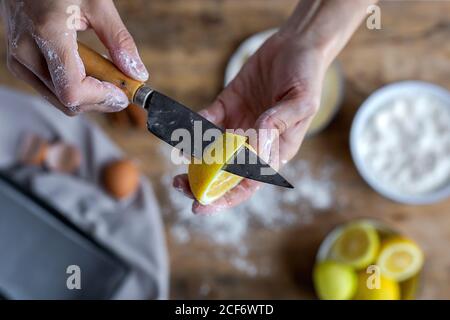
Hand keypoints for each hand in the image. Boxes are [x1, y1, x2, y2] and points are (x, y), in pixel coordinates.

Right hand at [1, 0, 147, 114]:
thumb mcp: (97, 4)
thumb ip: (119, 40)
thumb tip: (137, 74)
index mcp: (47, 34)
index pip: (73, 91)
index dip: (101, 99)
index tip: (122, 93)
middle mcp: (26, 52)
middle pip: (68, 101)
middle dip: (99, 100)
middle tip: (120, 86)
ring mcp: (18, 60)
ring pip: (59, 100)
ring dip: (88, 96)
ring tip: (104, 73)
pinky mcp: (18, 63)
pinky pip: (50, 90)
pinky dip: (74, 87)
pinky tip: (87, 70)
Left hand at [173, 31, 327, 213]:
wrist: (295, 45)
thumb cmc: (306, 76)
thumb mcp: (302, 101)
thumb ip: (280, 122)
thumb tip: (256, 144)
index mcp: (275, 151)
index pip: (248, 184)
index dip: (224, 198)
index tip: (200, 205)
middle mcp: (253, 144)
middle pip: (224, 173)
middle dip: (200, 182)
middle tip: (179, 185)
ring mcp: (239, 125)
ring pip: (211, 150)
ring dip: (192, 157)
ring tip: (176, 156)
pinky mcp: (227, 107)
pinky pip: (207, 121)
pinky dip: (194, 126)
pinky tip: (184, 127)